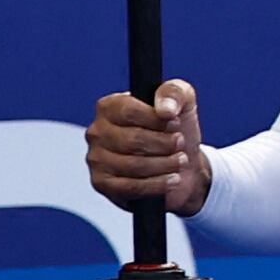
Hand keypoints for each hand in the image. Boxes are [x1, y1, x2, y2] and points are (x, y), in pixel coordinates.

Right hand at [86, 79, 210, 217]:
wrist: (182, 167)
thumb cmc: (175, 132)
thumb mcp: (183, 103)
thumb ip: (174, 92)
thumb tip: (165, 109)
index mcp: (109, 107)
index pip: (128, 111)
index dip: (157, 120)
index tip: (176, 124)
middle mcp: (97, 132)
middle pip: (132, 140)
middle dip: (164, 144)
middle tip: (180, 145)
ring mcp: (96, 159)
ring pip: (133, 165)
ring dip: (165, 164)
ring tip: (180, 161)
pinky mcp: (102, 184)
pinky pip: (130, 187)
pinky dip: (157, 185)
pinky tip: (173, 180)